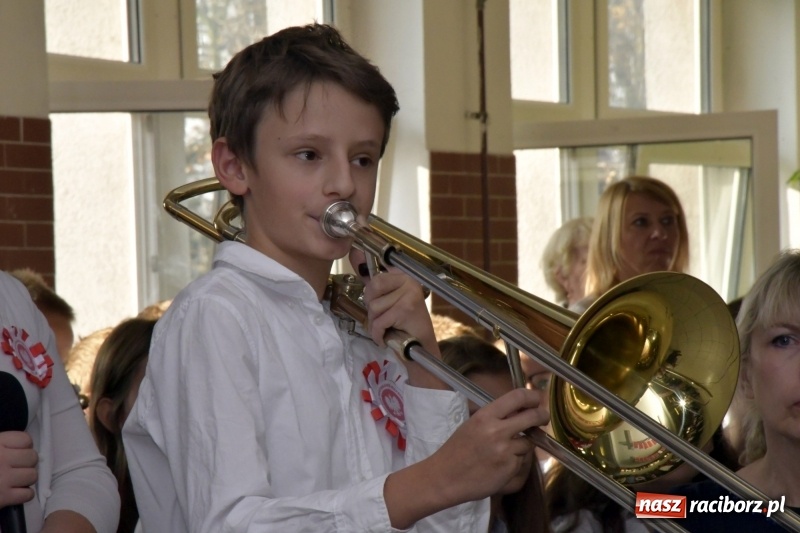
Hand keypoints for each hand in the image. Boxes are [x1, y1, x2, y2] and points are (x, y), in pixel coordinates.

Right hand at [0, 431, 37, 507]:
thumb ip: (0, 444)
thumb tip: (23, 447)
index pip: (25, 440)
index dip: (24, 446)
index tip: (17, 452)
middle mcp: (1, 459)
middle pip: (32, 457)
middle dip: (27, 463)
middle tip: (17, 467)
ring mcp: (3, 479)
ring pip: (32, 475)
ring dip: (26, 479)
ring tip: (15, 480)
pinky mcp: (3, 497)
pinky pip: (27, 494)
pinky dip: (24, 494)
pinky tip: (14, 492)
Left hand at [349, 249, 435, 353]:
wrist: (422, 347)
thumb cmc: (404, 324)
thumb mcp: (388, 299)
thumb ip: (374, 282)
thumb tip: (354, 254)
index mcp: (403, 275)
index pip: (376, 276)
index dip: (369, 289)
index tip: (365, 281)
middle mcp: (408, 280)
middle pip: (372, 289)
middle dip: (372, 308)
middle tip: (382, 318)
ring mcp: (409, 293)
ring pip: (374, 307)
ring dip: (376, 323)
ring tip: (388, 328)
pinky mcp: (406, 309)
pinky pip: (379, 322)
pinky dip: (378, 334)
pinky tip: (386, 338)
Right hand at [383, 387, 549, 527]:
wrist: (445, 477)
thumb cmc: (456, 450)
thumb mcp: (473, 424)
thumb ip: (496, 416)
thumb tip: (520, 410)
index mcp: (486, 416)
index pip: (518, 397)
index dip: (533, 396)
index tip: (537, 400)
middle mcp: (497, 431)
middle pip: (533, 417)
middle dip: (542, 416)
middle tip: (542, 418)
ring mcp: (505, 451)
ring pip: (529, 442)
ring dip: (524, 444)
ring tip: (507, 449)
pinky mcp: (510, 468)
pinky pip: (522, 460)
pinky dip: (516, 461)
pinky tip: (500, 464)